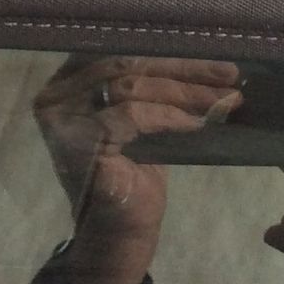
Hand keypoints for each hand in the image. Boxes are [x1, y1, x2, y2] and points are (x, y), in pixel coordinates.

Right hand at [31, 55, 242, 283]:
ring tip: (223, 98)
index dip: (169, 50)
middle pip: (127, 64)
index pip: (122, 50)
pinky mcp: (79, 141)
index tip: (214, 54)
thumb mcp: (141, 115)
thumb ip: (151, 82)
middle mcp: (56, 95)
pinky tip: (198, 122)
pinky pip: (133, 115)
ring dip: (186, 91)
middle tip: (228, 73)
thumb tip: (203, 55)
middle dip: (184, 68)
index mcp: (67, 80)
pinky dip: (170, 116)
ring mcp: (63, 118)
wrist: (118, 233)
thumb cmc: (132, 171)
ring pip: (133, 86)